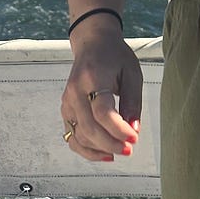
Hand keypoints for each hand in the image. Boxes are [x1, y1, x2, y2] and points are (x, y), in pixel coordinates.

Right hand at [61, 25, 142, 162]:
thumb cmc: (114, 57)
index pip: (102, 111)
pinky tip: (105, 154)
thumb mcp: (132, 73)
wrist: (93, 44)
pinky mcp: (66, 111)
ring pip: (79, 135)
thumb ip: (132, 102)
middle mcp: (75, 91)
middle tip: (130, 149)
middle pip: (89, 127)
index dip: (118, 129)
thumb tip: (133, 129)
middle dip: (111, 143)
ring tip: (121, 150)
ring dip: (101, 149)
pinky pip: (73, 137)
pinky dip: (87, 150)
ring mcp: (67, 102)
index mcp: (92, 77)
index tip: (134, 138)